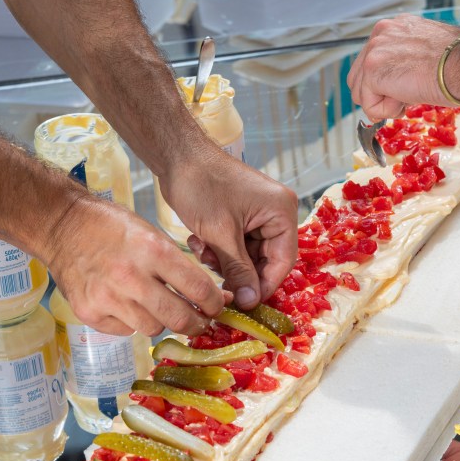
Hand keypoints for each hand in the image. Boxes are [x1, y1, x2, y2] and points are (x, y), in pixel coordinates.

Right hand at [47, 195, 224, 336]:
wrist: (61, 226)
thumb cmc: (112, 227)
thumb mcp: (152, 234)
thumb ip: (181, 266)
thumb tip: (214, 297)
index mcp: (153, 250)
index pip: (199, 289)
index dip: (214, 303)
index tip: (216, 307)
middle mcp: (131, 276)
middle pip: (179, 318)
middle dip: (196, 324)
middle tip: (199, 322)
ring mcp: (107, 297)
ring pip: (153, 329)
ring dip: (161, 321)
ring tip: (154, 305)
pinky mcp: (89, 312)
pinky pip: (125, 330)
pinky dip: (131, 321)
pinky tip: (124, 303)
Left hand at [163, 149, 298, 309]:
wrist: (176, 157)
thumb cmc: (201, 185)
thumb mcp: (221, 234)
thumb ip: (239, 270)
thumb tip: (251, 302)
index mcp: (281, 212)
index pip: (283, 261)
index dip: (264, 286)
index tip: (245, 304)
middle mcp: (275, 213)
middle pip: (265, 261)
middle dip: (238, 271)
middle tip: (216, 277)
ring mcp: (256, 215)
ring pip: (247, 257)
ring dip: (224, 262)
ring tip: (204, 251)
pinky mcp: (239, 217)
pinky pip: (235, 246)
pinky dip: (218, 250)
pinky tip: (200, 242)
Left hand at [348, 15, 459, 119]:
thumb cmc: (458, 60)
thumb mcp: (425, 52)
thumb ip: (404, 60)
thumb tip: (397, 78)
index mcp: (393, 28)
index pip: (370, 62)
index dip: (382, 84)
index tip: (401, 89)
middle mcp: (380, 34)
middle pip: (358, 78)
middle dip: (378, 95)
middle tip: (405, 96)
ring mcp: (374, 51)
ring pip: (361, 94)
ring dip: (384, 103)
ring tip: (409, 94)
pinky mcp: (373, 71)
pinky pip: (370, 106)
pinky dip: (388, 111)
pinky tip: (407, 98)